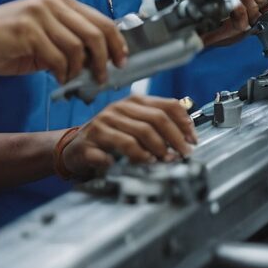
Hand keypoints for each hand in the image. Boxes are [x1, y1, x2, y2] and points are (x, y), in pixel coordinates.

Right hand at [0, 0, 126, 83]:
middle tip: (105, 77)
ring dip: (81, 70)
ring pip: (79, 47)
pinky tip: (57, 79)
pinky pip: (59, 59)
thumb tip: (99, 59)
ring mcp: (39, 14)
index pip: (101, 18)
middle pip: (97, 31)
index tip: (121, 61)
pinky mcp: (28, 31)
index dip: (117, 42)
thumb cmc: (2, 42)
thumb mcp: (40, 35)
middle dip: (106, 58)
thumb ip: (67, 40)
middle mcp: (51, 1)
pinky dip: (63, 74)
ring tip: (74, 81)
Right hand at [60, 94, 197, 177]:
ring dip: (154, 151)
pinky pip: (111, 153)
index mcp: (132, 102)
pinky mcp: (89, 143)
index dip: (183, 122)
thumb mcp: (134, 122)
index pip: (165, 105)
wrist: (75, 147)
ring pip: (135, 136)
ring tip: (162, 161)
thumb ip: (156, 122)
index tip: (192, 138)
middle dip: (173, 139)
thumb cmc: (109, 135)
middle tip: (181, 154)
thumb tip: (186, 130)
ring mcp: (102, 125)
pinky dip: (126, 161)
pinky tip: (136, 165)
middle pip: (154, 120)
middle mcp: (117, 109)